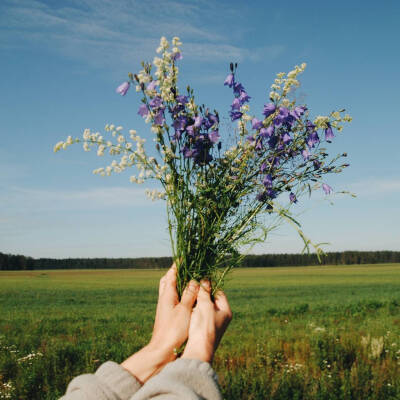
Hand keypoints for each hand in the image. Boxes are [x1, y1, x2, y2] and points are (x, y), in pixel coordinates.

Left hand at [121, 264, 198, 382]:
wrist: (162, 351)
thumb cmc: (174, 330)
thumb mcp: (185, 310)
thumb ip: (190, 294)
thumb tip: (194, 279)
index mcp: (167, 294)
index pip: (172, 274)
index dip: (178, 265)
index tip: (184, 256)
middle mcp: (164, 298)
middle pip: (167, 280)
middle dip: (175, 272)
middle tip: (185, 267)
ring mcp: (164, 307)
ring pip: (169, 290)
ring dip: (177, 283)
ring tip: (188, 279)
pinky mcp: (167, 315)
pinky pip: (173, 299)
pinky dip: (180, 294)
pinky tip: (187, 297)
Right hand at [182, 280, 231, 362]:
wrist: (198, 351)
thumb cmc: (204, 327)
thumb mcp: (205, 306)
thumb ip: (205, 292)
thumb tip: (205, 279)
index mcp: (226, 311)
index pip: (219, 292)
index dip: (209, 285)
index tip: (199, 280)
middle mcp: (221, 317)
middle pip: (211, 299)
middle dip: (202, 293)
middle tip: (192, 286)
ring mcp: (212, 323)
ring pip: (204, 306)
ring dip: (197, 300)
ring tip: (188, 294)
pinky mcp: (204, 328)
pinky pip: (199, 314)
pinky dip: (194, 309)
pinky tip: (187, 306)